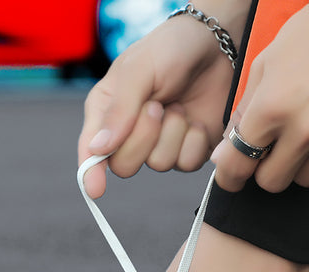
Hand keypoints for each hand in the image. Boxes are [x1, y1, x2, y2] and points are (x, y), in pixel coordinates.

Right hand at [78, 0, 249, 198]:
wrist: (217, 45)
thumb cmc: (170, 49)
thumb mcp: (138, 70)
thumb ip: (119, 109)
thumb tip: (99, 148)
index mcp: (105, 113)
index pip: (91, 151)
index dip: (91, 172)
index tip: (95, 189)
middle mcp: (128, 134)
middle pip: (124, 165)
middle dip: (143, 138)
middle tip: (157, 107)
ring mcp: (158, 146)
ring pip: (159, 164)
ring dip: (173, 132)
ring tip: (177, 105)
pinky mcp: (186, 151)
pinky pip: (186, 163)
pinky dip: (193, 140)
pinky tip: (194, 119)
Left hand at [211, 0, 308, 192]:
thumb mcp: (266, 66)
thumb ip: (243, 114)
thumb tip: (225, 154)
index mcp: (274, 108)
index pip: (239, 165)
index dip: (229, 175)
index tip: (230, 177)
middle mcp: (308, 128)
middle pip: (272, 183)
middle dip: (267, 168)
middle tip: (274, 148)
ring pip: (306, 180)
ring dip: (302, 163)